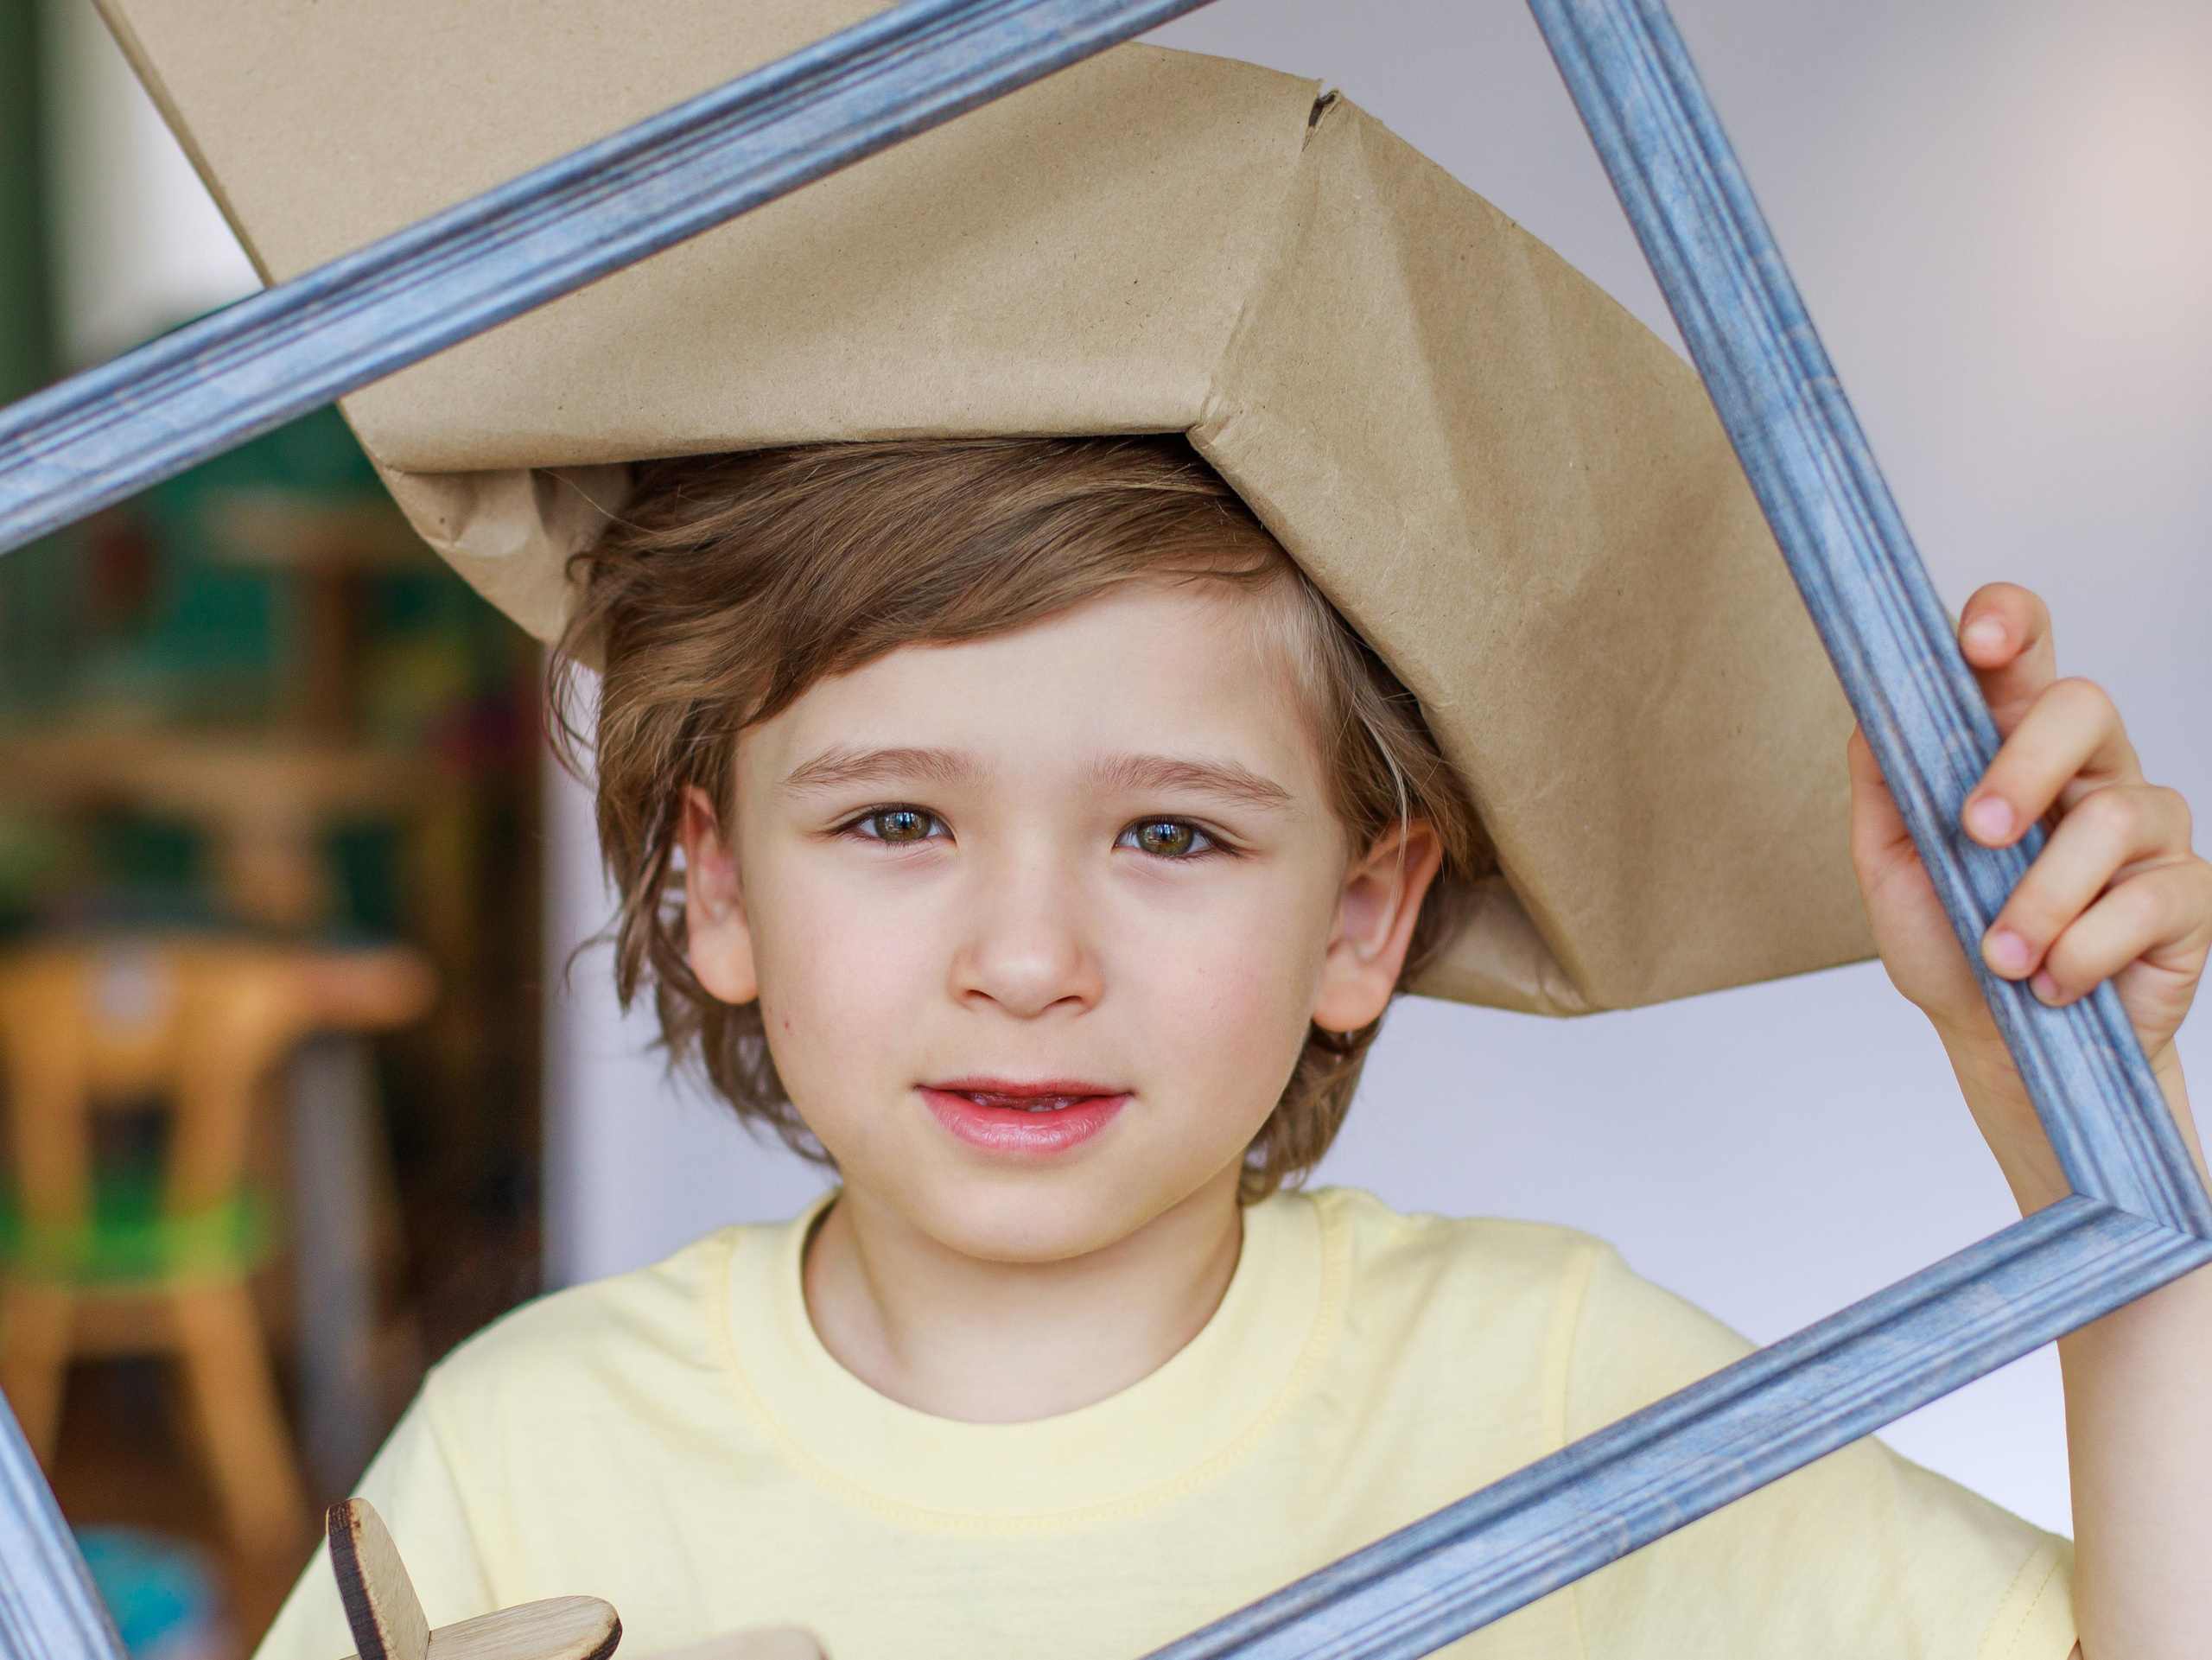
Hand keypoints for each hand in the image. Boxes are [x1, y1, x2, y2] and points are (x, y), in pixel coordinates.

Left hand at [1846, 582, 2211, 1200]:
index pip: (2023, 656)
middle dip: (2026, 765)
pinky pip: (2145, 900)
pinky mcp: (2188, 894)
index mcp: (2012, 747)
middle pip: (2085, 704)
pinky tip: (2052, 979)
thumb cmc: (1949, 946)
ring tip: (2003, 954)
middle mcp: (2088, 771)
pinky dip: (2082, 948)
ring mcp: (2146, 829)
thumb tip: (1872, 712)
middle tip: (1976, 834)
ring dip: (2041, 898)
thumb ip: (1885, 788)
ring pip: (2113, 816)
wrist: (2002, 1047)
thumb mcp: (1891, 868)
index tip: (1978, 639)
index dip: (2009, 625)